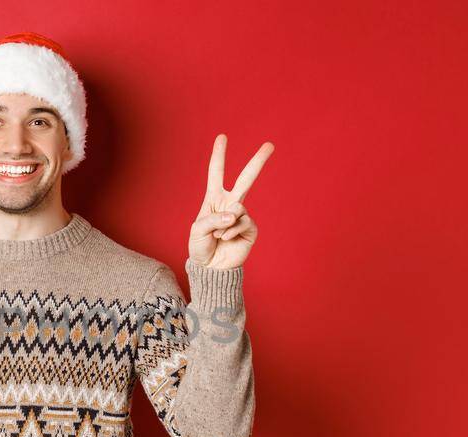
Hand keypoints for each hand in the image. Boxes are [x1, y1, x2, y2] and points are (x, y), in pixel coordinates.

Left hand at [188, 134, 272, 268]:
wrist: (211, 268)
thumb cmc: (200, 247)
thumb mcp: (197, 230)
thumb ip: (213, 218)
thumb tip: (235, 212)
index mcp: (214, 199)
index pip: (216, 173)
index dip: (218, 155)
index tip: (222, 137)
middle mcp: (230, 203)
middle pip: (246, 178)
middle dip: (258, 161)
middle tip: (270, 145)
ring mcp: (241, 216)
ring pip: (240, 205)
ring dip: (224, 223)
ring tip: (218, 235)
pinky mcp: (250, 229)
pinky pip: (243, 222)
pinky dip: (231, 231)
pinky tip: (226, 239)